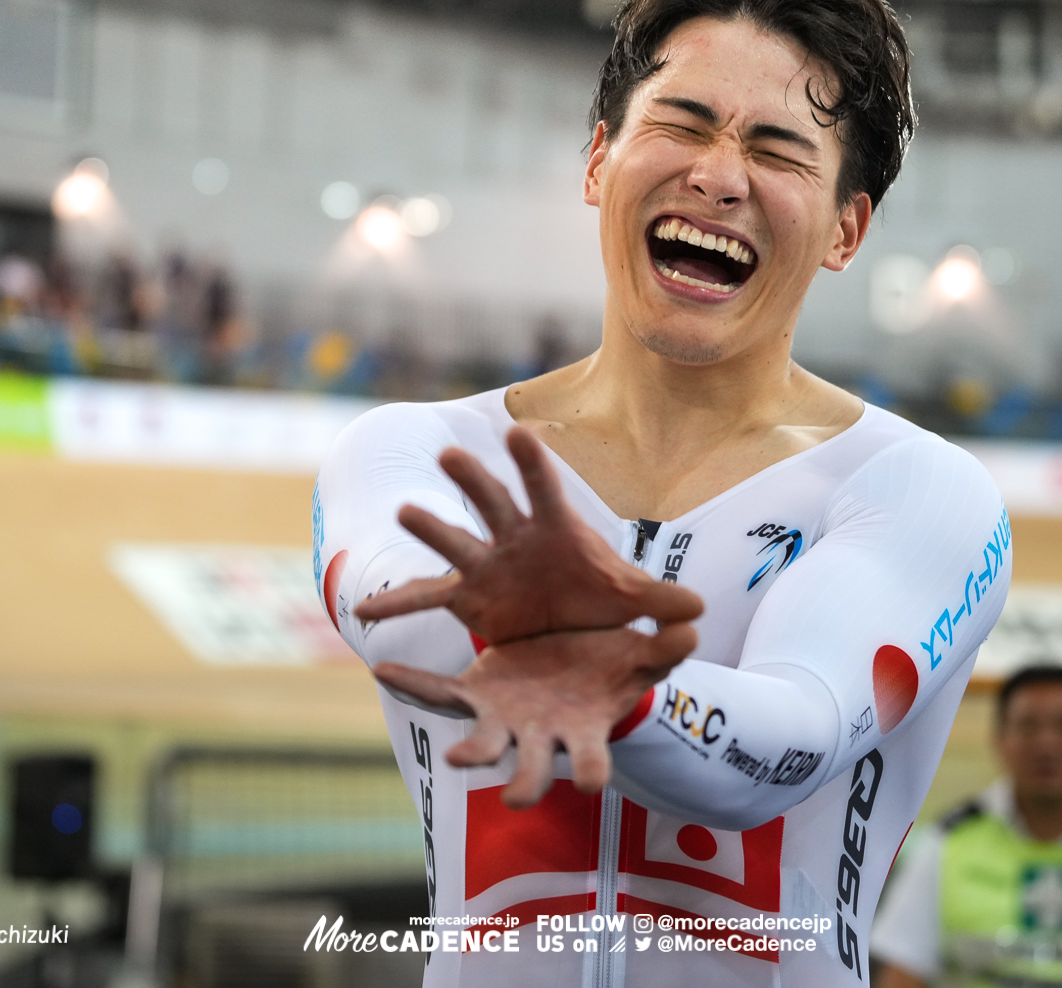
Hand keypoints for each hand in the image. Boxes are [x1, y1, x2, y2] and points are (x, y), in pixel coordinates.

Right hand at [355, 426, 702, 643]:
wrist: (569, 628)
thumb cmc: (597, 600)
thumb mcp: (629, 604)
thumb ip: (660, 604)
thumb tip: (699, 609)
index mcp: (556, 529)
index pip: (545, 489)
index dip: (533, 464)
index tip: (519, 432)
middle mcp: (514, 538)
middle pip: (492, 502)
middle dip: (474, 480)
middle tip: (451, 456)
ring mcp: (486, 564)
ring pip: (455, 540)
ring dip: (431, 526)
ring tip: (406, 511)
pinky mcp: (467, 596)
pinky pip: (427, 597)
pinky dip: (396, 603)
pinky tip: (363, 610)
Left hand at [374, 621, 696, 806]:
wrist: (573, 657)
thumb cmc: (610, 666)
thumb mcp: (640, 654)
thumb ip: (663, 647)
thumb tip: (692, 632)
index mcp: (582, 732)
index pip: (590, 764)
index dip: (589, 774)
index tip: (590, 785)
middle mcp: (539, 736)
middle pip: (530, 773)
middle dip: (524, 787)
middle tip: (517, 800)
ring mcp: (503, 721)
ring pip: (482, 743)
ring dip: (470, 752)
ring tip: (455, 759)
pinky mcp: (474, 694)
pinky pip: (439, 694)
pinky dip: (413, 683)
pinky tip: (385, 668)